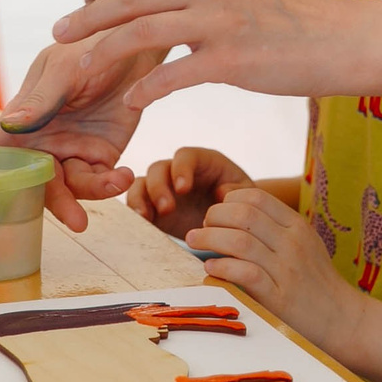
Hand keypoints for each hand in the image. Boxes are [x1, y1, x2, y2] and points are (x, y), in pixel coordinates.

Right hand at [0, 33, 158, 228]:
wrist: (133, 45)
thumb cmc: (87, 48)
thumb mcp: (62, 69)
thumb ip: (40, 98)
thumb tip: (10, 122)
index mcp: (19, 122)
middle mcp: (41, 143)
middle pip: (36, 184)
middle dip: (56, 203)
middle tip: (76, 219)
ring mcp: (70, 152)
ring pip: (71, 188)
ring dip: (90, 194)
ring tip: (116, 181)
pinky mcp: (100, 156)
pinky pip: (100, 180)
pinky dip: (112, 183)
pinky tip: (124, 175)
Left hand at [49, 0, 360, 108]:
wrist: (345, 40)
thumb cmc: (298, 17)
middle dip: (89, 13)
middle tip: (60, 31)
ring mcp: (219, 19)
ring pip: (141, 31)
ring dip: (103, 51)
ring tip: (79, 68)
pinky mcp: (230, 59)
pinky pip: (172, 75)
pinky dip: (145, 90)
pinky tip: (129, 103)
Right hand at [126, 147, 251, 238]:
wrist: (231, 224)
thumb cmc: (241, 203)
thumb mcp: (246, 195)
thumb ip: (238, 191)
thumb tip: (222, 194)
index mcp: (202, 161)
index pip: (185, 156)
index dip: (181, 169)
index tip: (183, 189)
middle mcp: (178, 171)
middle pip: (159, 168)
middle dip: (159, 187)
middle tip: (167, 208)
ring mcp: (163, 189)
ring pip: (141, 184)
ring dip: (141, 199)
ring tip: (146, 218)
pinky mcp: (153, 209)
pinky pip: (136, 204)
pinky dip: (135, 212)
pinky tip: (141, 226)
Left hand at [191, 187, 363, 355]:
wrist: (344, 321)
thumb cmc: (317, 284)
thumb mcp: (304, 245)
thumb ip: (276, 229)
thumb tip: (235, 215)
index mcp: (298, 226)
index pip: (256, 197)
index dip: (228, 200)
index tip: (216, 213)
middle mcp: (292, 243)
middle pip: (243, 214)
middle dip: (213, 216)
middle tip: (200, 228)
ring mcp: (286, 270)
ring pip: (239, 240)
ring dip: (209, 238)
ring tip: (194, 242)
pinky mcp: (278, 297)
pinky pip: (244, 273)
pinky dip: (221, 267)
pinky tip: (210, 268)